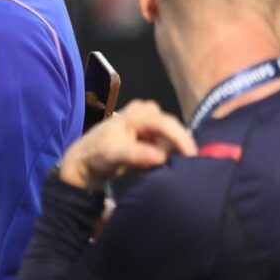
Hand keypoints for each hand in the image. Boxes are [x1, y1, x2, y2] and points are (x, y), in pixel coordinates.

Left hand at [59, 99, 197, 190]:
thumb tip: (160, 156)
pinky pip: (165, 141)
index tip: (193, 157)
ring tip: (161, 164)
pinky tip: (155, 162)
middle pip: (171, 127)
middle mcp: (144, 113)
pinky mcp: (148, 132)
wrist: (86, 160)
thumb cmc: (97, 154)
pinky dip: (165, 152)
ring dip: (171, 150)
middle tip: (180, 165)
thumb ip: (136, 154)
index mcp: (136, 114)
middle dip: (178, 145)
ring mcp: (146, 121)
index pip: (166, 123)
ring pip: (170, 135)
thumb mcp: (114, 155)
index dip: (181, 139)